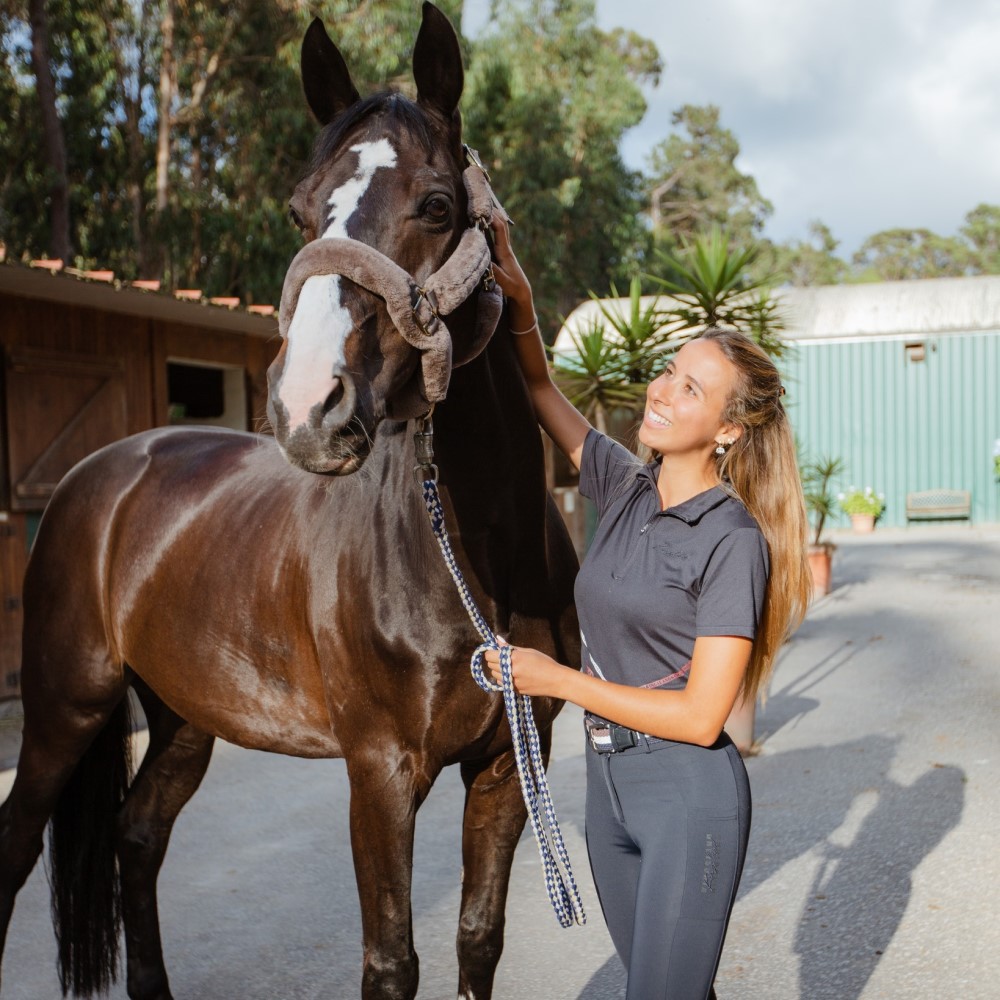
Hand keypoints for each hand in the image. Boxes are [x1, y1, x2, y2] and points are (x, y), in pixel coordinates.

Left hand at [483, 637, 566, 697]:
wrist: (555, 680)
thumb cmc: (544, 662)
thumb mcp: (528, 651)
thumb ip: (510, 647)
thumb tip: (497, 640)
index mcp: (514, 658)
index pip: (489, 655)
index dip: (491, 652)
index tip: (496, 651)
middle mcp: (510, 670)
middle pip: (490, 665)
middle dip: (495, 660)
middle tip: (505, 658)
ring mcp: (512, 682)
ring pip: (494, 675)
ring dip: (499, 670)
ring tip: (511, 667)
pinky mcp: (514, 690)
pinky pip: (502, 683)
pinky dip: (504, 679)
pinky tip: (514, 676)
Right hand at [489, 210, 535, 327]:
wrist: (522, 291)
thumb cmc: (512, 287)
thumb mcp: (502, 281)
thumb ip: (493, 271)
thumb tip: (483, 260)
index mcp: (505, 252)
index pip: (499, 230)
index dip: (493, 219)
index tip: (484, 210)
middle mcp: (506, 247)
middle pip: (501, 224)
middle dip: (494, 211)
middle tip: (485, 197)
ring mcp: (506, 248)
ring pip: (501, 227)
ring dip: (495, 215)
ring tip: (487, 203)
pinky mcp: (503, 252)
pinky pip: (499, 233)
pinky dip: (495, 223)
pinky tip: (490, 219)